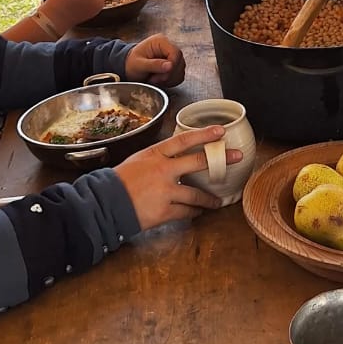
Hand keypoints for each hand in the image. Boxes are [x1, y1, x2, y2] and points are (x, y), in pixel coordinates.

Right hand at [115, 124, 241, 230]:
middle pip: (198, 162)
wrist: (105, 204)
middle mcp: (163, 170)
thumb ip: (158, 159)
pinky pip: (187, 212)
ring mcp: (165, 192)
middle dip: (221, 159)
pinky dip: (194, 212)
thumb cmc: (119, 181)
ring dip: (209, 198)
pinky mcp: (165, 212)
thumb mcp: (138, 160)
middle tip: (237, 157)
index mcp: (155, 154)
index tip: (220, 131)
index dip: (203, 134)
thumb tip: (177, 158)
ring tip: (218, 201)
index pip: (184, 140)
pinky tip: (198, 212)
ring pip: (196, 194)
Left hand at [125, 34, 185, 87]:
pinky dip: (171, 81)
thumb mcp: (139, 64)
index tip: (162, 75)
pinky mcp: (173, 65)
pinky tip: (160, 80)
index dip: (172, 66)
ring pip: (180, 70)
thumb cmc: (131, 63)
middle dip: (168, 74)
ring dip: (169, 79)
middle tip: (155, 79)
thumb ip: (154, 64)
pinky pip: (179, 76)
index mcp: (160, 41)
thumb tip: (170, 66)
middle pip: (180, 62)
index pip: (176, 52)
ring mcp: (172, 56)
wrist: (128, 67)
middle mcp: (168, 47)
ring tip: (155, 79)